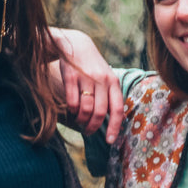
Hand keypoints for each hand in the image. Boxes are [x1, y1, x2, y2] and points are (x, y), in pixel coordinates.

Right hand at [49, 27, 122, 142]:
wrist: (76, 45)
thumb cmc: (92, 68)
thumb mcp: (106, 79)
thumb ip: (110, 97)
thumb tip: (115, 122)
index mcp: (114, 83)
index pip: (117, 109)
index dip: (114, 127)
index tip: (109, 141)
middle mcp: (102, 80)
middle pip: (100, 112)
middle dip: (93, 127)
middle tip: (87, 131)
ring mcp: (86, 77)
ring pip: (85, 108)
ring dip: (81, 119)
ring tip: (79, 121)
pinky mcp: (71, 75)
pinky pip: (72, 100)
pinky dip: (71, 109)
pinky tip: (71, 110)